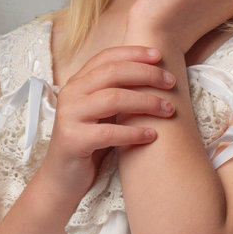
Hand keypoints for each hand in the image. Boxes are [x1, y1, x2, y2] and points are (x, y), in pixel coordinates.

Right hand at [44, 47, 176, 200]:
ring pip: (113, 98)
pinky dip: (134, 132)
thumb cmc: (90, 142)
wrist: (62, 180)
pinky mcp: (72, 140)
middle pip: (112, 72)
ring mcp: (69, 116)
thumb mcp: (102, 112)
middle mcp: (70, 94)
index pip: (107, 57)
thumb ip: (116, 92)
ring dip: (146, 101)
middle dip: (146, 74)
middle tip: (170, 82)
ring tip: (168, 109)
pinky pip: (109, 133)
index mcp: (77, 82)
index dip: (134, 53)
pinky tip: (152, 135)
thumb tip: (155, 74)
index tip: (159, 56)